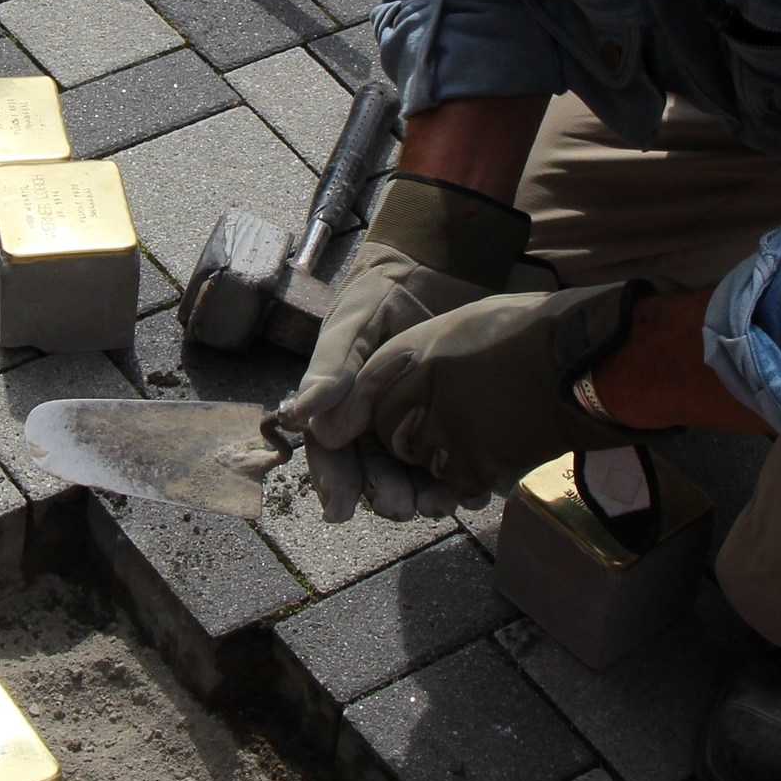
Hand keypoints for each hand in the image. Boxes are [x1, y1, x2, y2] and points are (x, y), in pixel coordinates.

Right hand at [282, 174, 532, 520]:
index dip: (333, 483)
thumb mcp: (356, 318)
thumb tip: (301, 416)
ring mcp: (413, 422)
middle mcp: (373, 421)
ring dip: (424, 494)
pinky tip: (479, 490)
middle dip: (386, 495)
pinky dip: (464, 477)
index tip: (339, 512)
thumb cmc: (387, 290)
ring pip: (414, 473)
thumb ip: (332, 365)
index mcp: (340, 403)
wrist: (442, 268)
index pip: (330, 453)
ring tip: (442, 504)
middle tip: (404, 509)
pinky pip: (454, 457)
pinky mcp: (450, 419)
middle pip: (373, 473)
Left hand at [352, 283, 646, 504]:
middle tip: (435, 434)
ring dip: (444, 460)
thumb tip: (416, 369)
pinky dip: (476, 479)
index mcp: (424, 350)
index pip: (372, 389)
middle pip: (392, 432)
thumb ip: (434, 350)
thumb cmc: (543, 329)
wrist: (594, 356)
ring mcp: (454, 430)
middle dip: (406, 439)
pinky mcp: (481, 463)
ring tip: (480, 440)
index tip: (381, 418)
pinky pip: (460, 483)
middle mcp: (429, 391)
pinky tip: (500, 459)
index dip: (376, 406)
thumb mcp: (474, 320)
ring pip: (425, 461)